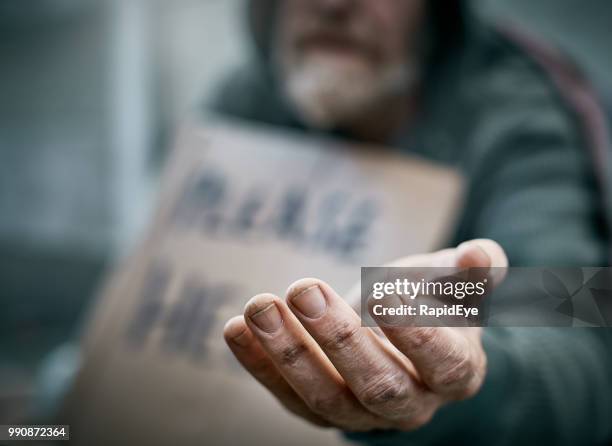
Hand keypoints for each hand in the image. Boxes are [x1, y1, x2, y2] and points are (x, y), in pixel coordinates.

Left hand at [223, 239, 507, 431]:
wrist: (395, 335)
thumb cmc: (429, 301)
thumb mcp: (453, 281)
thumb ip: (473, 269)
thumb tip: (480, 253)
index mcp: (454, 372)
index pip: (443, 362)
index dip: (417, 332)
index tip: (385, 291)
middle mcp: (410, 404)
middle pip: (377, 385)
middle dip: (338, 338)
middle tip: (304, 289)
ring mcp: (359, 413)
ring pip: (324, 398)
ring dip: (288, 353)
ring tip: (258, 306)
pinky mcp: (317, 409)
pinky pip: (286, 395)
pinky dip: (259, 363)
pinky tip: (234, 327)